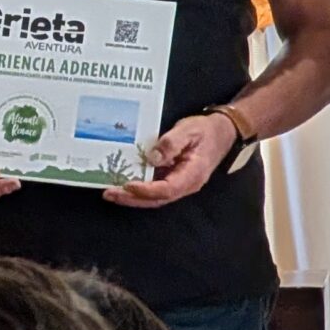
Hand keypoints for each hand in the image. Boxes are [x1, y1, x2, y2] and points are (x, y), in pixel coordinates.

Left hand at [104, 111, 237, 207]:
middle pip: (157, 199)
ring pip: (154, 198)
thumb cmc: (205, 131)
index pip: (167, 189)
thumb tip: (152, 157)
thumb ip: (171, 143)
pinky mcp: (173, 180)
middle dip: (132, 199)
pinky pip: (155, 189)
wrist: (221, 132)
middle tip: (109, 194)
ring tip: (110, 193)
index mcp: (192, 175)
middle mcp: (186, 185)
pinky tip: (122, 184)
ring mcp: (179, 184)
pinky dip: (138, 190)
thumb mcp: (188, 130)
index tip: (127, 185)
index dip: (146, 190)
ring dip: (132, 197)